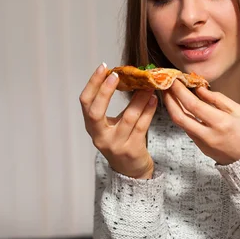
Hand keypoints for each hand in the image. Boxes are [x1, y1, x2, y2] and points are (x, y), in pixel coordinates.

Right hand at [79, 64, 157, 178]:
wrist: (131, 171)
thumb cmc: (122, 140)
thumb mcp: (113, 124)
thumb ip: (116, 105)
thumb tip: (128, 76)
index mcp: (92, 127)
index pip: (85, 102)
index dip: (93, 84)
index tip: (104, 67)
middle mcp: (99, 137)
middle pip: (95, 112)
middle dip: (105, 91)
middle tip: (118, 75)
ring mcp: (115, 145)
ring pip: (127, 118)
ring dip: (138, 98)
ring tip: (148, 85)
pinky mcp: (132, 150)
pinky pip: (142, 126)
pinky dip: (148, 110)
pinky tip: (154, 99)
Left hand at [163, 80, 239, 164]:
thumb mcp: (239, 110)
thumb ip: (217, 99)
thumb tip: (199, 89)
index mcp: (220, 122)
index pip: (193, 104)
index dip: (180, 91)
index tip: (174, 80)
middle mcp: (208, 134)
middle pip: (179, 116)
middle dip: (169, 100)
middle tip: (165, 86)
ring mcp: (203, 144)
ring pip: (181, 124)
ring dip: (173, 108)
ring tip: (170, 94)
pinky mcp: (201, 148)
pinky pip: (188, 130)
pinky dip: (183, 117)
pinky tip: (182, 107)